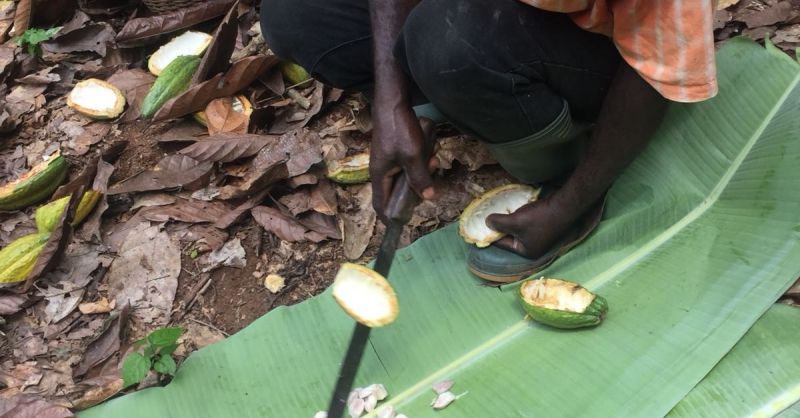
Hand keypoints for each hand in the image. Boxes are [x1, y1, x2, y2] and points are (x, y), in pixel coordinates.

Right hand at [370, 103, 435, 218]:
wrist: (392, 102)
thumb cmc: (398, 129)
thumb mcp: (412, 156)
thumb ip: (419, 177)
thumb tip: (428, 197)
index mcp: (380, 176)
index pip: (381, 205)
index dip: (391, 217)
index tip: (405, 223)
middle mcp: (382, 172)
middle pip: (397, 193)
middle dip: (415, 190)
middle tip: (430, 182)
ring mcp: (388, 162)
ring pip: (406, 178)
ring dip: (421, 174)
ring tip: (434, 160)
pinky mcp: (396, 152)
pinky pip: (408, 165)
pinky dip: (420, 163)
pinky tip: (431, 152)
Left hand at [485, 198, 575, 258]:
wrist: (564, 206)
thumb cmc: (539, 218)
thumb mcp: (515, 221)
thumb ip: (498, 223)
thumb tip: (486, 222)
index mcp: (526, 251)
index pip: (503, 244)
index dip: (491, 233)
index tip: (481, 225)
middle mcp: (533, 247)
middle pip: (510, 236)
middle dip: (501, 226)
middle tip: (489, 215)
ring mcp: (539, 237)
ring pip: (517, 228)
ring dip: (510, 219)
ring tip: (501, 210)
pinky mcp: (543, 226)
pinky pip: (525, 223)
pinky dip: (519, 216)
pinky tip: (514, 207)